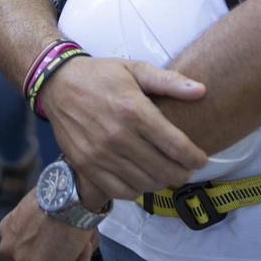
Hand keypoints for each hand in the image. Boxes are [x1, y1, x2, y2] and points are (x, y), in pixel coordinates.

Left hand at [0, 191, 98, 260]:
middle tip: (77, 237)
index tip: (64, 231)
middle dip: (61, 252)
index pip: (28, 246)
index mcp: (7, 230)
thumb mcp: (39, 204)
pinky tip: (83, 243)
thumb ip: (38, 222)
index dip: (51, 242)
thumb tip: (54, 231)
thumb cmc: (60, 191)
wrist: (70, 192)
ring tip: (81, 237)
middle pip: (40, 260)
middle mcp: (9, 249)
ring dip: (73, 255)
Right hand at [40, 56, 208, 199]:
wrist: (58, 84)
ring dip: (161, 182)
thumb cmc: (101, 75)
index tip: (202, 160)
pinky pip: (120, 190)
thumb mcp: (136, 69)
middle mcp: (118, 136)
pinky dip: (137, 189)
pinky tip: (142, 178)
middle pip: (163, 169)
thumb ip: (169, 81)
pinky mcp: (86, 165)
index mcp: (134, 110)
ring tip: (166, 173)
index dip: (194, 157)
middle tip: (187, 168)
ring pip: (144, 183)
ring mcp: (100, 154)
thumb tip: (201, 90)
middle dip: (182, 172)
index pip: (176, 145)